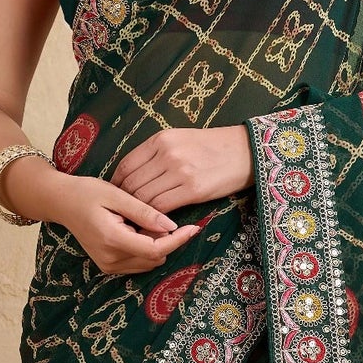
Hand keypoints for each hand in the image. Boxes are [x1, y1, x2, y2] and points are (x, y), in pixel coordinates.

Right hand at [44, 170, 199, 274]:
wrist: (60, 202)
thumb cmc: (86, 192)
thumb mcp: (116, 195)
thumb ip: (144, 212)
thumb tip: (171, 226)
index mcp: (113, 240)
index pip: (156, 249)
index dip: (178, 240)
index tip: (194, 227)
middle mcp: (111, 259)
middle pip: (155, 258)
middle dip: (165, 240)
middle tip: (158, 216)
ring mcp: (108, 266)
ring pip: (148, 263)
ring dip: (156, 245)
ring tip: (144, 222)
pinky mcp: (108, 266)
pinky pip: (138, 263)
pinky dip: (145, 249)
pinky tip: (137, 231)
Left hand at [110, 125, 253, 210]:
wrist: (245, 151)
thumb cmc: (213, 147)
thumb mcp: (181, 139)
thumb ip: (157, 154)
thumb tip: (135, 175)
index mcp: (161, 139)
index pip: (126, 165)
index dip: (117, 185)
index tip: (117, 197)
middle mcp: (166, 153)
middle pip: (132, 184)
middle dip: (125, 203)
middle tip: (125, 215)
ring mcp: (179, 171)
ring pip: (144, 198)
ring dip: (139, 214)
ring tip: (138, 222)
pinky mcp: (193, 189)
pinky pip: (162, 207)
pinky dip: (155, 218)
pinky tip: (156, 223)